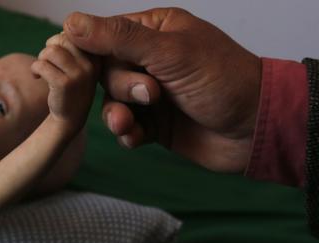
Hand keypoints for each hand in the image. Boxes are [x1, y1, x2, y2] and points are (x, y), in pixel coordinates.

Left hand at [31, 33, 99, 132]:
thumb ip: (74, 47)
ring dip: (41, 58)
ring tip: (41, 69)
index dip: (60, 39)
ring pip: (51, 51)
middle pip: (62, 39)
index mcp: (96, 57)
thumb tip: (62, 31)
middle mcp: (91, 65)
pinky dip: (35, 69)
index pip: (74, 34)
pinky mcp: (64, 85)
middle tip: (46, 61)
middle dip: (48, 47)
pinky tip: (37, 77)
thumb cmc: (71, 87)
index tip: (56, 53)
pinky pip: (42, 65)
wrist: (69, 118)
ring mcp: (79, 75)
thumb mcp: (80, 66)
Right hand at [63, 8, 261, 171]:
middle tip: (153, 93)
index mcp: (154, 32)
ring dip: (118, 113)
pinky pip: (126, 126)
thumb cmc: (222, 79)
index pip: (105, 36)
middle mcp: (149, 61)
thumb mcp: (170, 52)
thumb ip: (119, 38)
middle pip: (107, 72)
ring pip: (112, 101)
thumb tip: (71, 21)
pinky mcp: (154, 123)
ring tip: (131, 123)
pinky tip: (135, 137)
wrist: (255, 129)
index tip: (81, 68)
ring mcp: (151, 94)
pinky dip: (127, 133)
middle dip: (123, 86)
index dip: (91, 51)